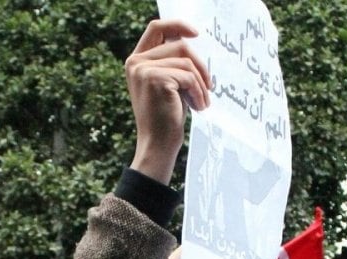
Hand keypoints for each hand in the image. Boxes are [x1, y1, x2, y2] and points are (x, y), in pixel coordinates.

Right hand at [126, 19, 210, 183]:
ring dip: (201, 84)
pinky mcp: (155, 79)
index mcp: (136, 61)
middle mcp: (136, 62)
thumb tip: (190, 39)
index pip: (156, 28)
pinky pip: (188, 76)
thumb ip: (172, 63)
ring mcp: (144, 70)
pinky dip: (199, 93)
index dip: (178, 25)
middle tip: (210, 87)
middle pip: (179, 44)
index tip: (197, 34)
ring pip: (187, 62)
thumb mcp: (168, 85)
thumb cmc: (165, 119)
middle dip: (200, 66)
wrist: (157, 146)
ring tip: (202, 103)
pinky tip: (198, 108)